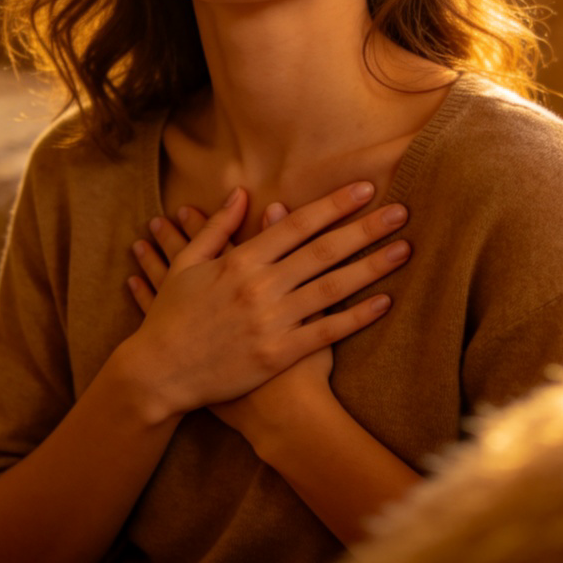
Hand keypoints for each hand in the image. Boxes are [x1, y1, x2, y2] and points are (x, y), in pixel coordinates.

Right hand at [127, 187, 409, 424]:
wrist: (159, 373)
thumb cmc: (171, 315)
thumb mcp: (187, 264)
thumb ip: (218, 227)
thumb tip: (242, 194)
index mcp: (240, 260)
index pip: (297, 225)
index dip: (333, 205)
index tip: (364, 188)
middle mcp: (261, 286)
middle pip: (324, 251)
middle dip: (364, 228)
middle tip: (401, 211)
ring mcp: (271, 321)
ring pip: (332, 289)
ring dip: (371, 267)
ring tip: (403, 250)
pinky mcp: (278, 354)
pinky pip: (326, 332)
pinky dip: (356, 317)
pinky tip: (384, 302)